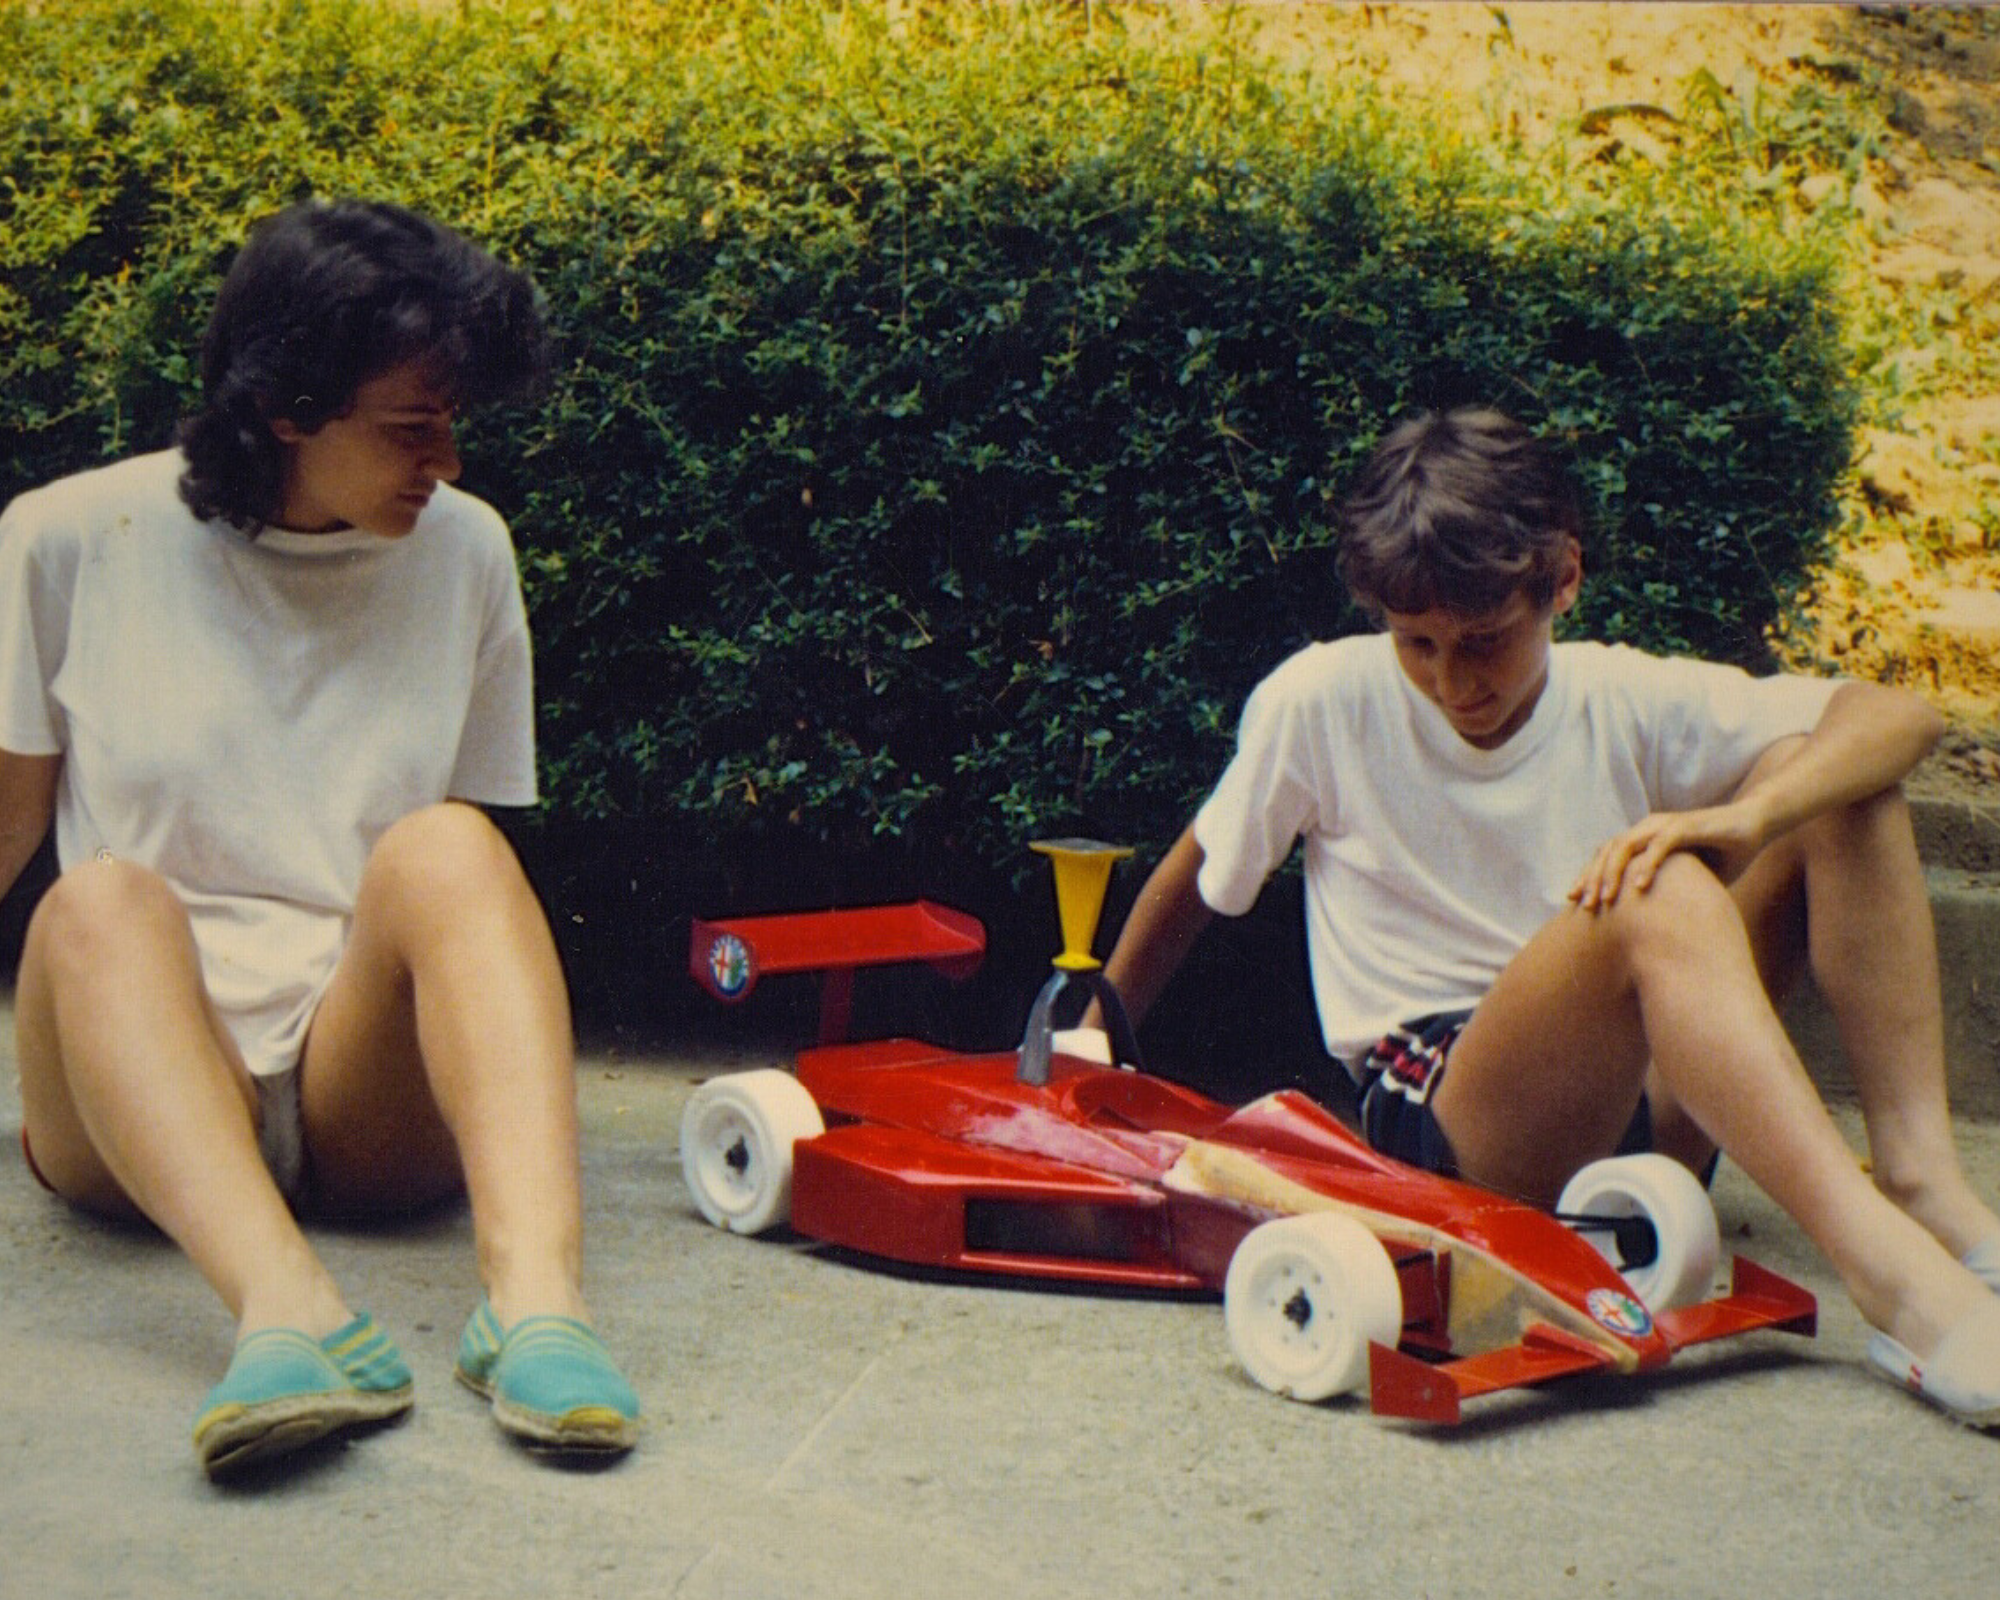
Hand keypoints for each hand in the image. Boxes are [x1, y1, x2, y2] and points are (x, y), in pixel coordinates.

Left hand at [1568, 802, 1766, 911]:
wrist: (1754, 826)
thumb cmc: (1720, 855)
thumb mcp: (1686, 878)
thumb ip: (1666, 892)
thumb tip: (1651, 926)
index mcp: (1643, 840)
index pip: (1606, 858)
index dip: (1588, 878)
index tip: (1574, 903)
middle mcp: (1648, 829)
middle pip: (1608, 852)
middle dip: (1592, 879)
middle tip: (1583, 906)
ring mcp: (1665, 825)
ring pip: (1626, 846)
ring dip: (1613, 872)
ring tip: (1605, 898)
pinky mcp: (1687, 826)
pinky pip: (1660, 845)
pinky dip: (1647, 864)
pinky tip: (1638, 887)